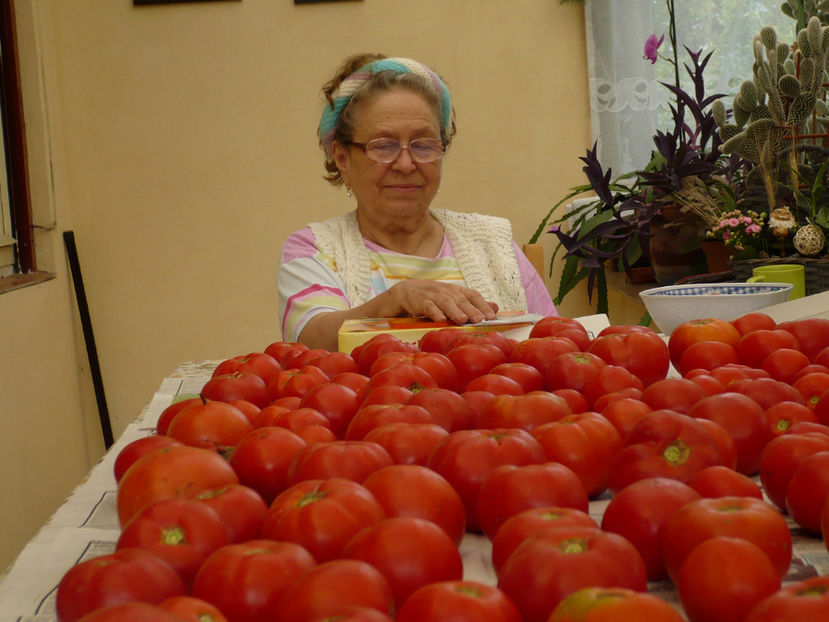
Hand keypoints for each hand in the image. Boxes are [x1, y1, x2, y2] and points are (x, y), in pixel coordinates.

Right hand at [383, 279, 497, 324]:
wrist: (405, 292)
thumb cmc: (433, 298)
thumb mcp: (454, 299)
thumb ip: (473, 304)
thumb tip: (495, 308)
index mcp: (456, 291)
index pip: (473, 295)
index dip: (483, 305)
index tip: (492, 315)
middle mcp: (446, 291)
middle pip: (461, 300)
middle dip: (472, 309)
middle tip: (481, 319)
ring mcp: (432, 295)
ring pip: (446, 302)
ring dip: (455, 310)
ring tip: (463, 320)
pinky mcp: (419, 301)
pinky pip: (428, 306)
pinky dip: (434, 313)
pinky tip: (440, 320)